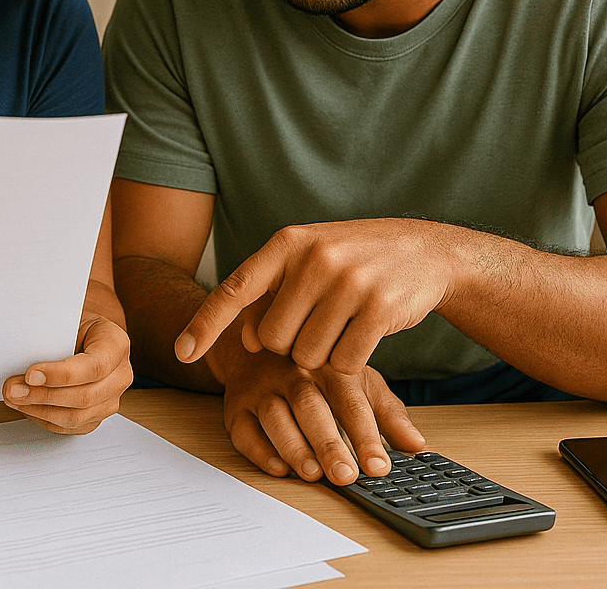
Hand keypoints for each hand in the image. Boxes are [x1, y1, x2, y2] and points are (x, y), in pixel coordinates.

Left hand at [3, 316, 132, 434]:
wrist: (88, 336)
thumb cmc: (76, 326)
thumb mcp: (67, 321)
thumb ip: (52, 338)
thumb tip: (20, 357)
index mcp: (116, 345)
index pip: (93, 367)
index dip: (60, 375)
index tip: (30, 374)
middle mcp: (120, 375)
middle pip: (84, 396)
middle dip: (43, 395)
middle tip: (13, 389)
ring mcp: (112, 399)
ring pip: (76, 417)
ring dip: (40, 410)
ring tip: (15, 399)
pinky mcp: (98, 416)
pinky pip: (71, 427)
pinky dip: (45, 419)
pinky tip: (28, 407)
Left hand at [176, 219, 452, 374]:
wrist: (426, 251)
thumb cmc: (355, 260)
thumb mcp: (310, 261)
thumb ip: (273, 294)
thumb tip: (244, 338)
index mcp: (289, 242)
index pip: (236, 288)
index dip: (205, 324)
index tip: (181, 353)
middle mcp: (315, 258)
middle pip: (272, 338)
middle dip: (289, 345)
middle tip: (317, 323)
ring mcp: (349, 282)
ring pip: (307, 356)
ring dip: (321, 356)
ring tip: (342, 325)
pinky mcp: (380, 308)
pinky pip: (344, 363)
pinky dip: (349, 362)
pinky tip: (364, 335)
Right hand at [220, 349, 424, 484]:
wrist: (259, 343)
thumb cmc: (316, 369)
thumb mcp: (358, 381)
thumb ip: (387, 413)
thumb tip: (416, 445)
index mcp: (329, 365)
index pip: (350, 402)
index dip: (366, 435)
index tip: (379, 466)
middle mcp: (294, 372)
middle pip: (311, 408)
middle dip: (328, 444)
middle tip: (346, 476)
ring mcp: (263, 387)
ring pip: (276, 416)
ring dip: (293, 446)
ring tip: (312, 473)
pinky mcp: (237, 404)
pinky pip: (244, 429)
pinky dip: (259, 450)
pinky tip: (277, 467)